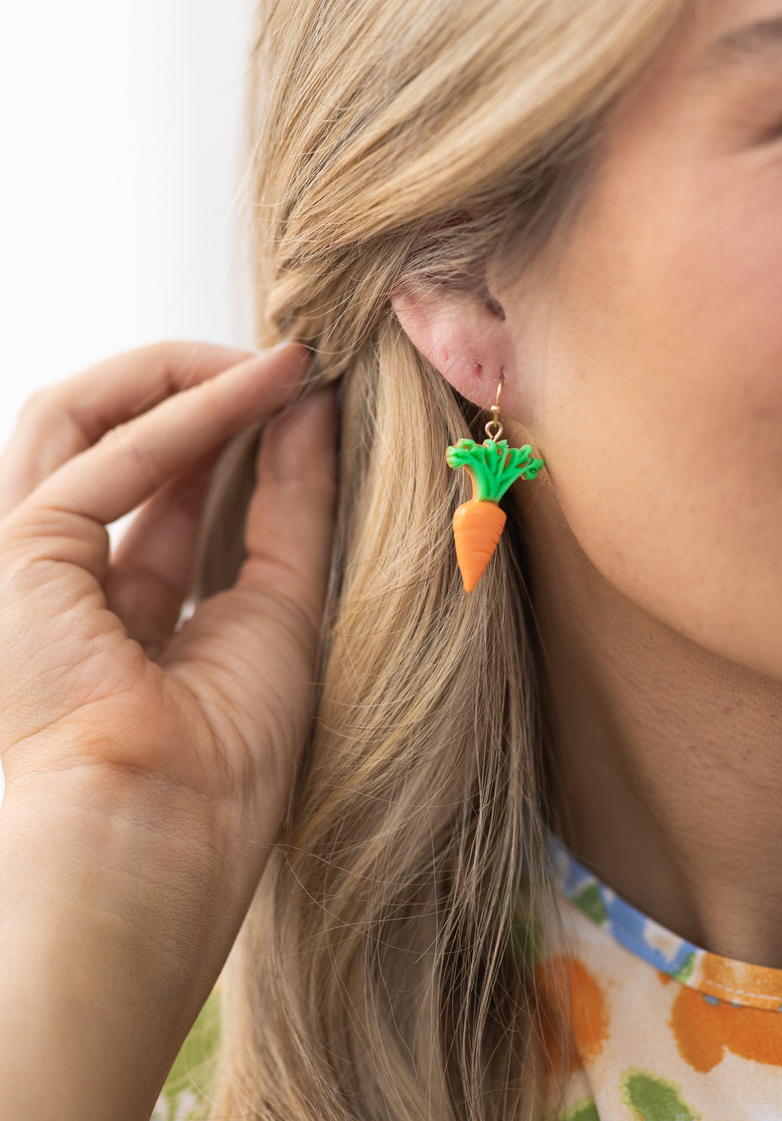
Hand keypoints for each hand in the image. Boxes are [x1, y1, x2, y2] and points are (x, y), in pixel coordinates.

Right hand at [0, 340, 335, 845]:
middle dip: (193, 391)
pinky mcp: (18, 554)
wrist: (158, 861)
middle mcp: (55, 581)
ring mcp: (22, 564)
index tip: (303, 396)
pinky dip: (192, 412)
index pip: (154, 492)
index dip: (225, 434)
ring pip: (78, 419)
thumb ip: (289, 506)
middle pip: (104, 442)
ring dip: (180, 376)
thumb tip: (312, 406)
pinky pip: (109, 456)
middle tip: (284, 366)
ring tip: (273, 359)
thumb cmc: (216, 778)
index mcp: (106, 616)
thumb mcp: (277, 612)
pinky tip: (264, 386)